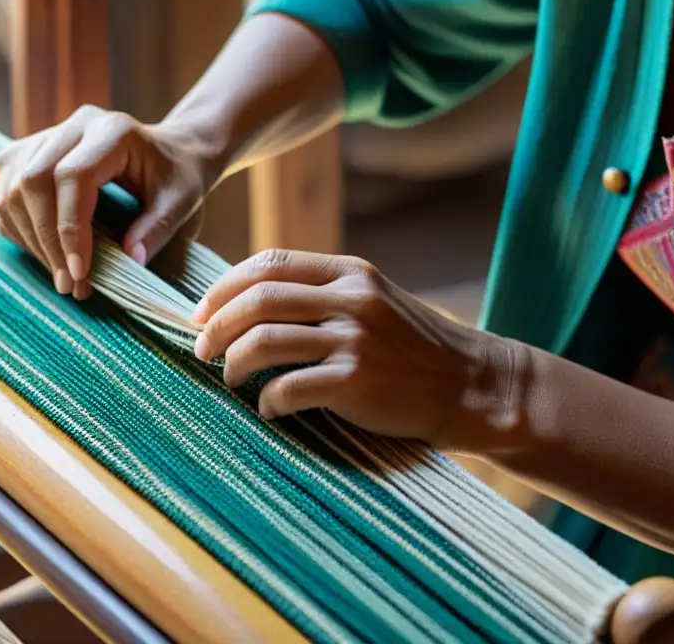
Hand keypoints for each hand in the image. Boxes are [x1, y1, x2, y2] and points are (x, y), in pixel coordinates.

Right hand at [0, 105, 212, 297]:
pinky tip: (47, 252)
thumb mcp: (182, 202)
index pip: (73, 176)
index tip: (80, 272)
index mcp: (112, 131)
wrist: (171, 152)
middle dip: (47, 240)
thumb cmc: (177, 177)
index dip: (70, 227)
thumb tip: (129, 261)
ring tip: (62, 276)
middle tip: (70, 284)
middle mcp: (75, 126)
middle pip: (34, 181)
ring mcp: (48, 136)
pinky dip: (19, 228)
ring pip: (13, 188)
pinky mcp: (30, 152)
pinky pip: (7, 191)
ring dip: (31, 239)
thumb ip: (158, 229)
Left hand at [192, 249, 515, 453]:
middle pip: (258, 300)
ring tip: (229, 378)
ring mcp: (354, 340)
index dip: (224, 286)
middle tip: (201, 349)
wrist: (471, 385)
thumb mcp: (372, 301)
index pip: (268, 263)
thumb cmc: (412, 347)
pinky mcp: (357, 382)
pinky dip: (268, 400)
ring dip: (234, 362)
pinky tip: (269, 409)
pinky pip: (289, 388)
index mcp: (349, 272)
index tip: (201, 312)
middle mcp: (350, 299)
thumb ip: (322, 294)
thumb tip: (249, 304)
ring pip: (265, 340)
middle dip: (217, 325)